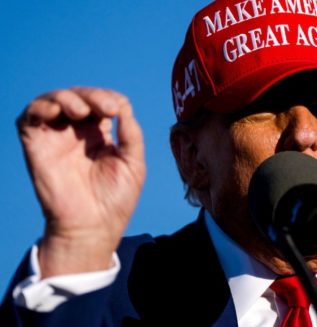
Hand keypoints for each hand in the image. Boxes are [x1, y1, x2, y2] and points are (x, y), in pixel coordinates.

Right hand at [17, 87, 145, 277]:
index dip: (109, 98)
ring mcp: (56, 138)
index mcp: (101, 135)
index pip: (102, 102)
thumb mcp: (133, 163)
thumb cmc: (116, 200)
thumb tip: (124, 105)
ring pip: (54, 100)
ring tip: (82, 111)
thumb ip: (131, 134)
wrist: (93, 227)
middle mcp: (77, 133)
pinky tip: (57, 112)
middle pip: (80, 96)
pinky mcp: (37, 146)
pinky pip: (29, 117)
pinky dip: (40, 106)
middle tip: (107, 108)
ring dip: (68, 97)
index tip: (118, 110)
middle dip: (93, 96)